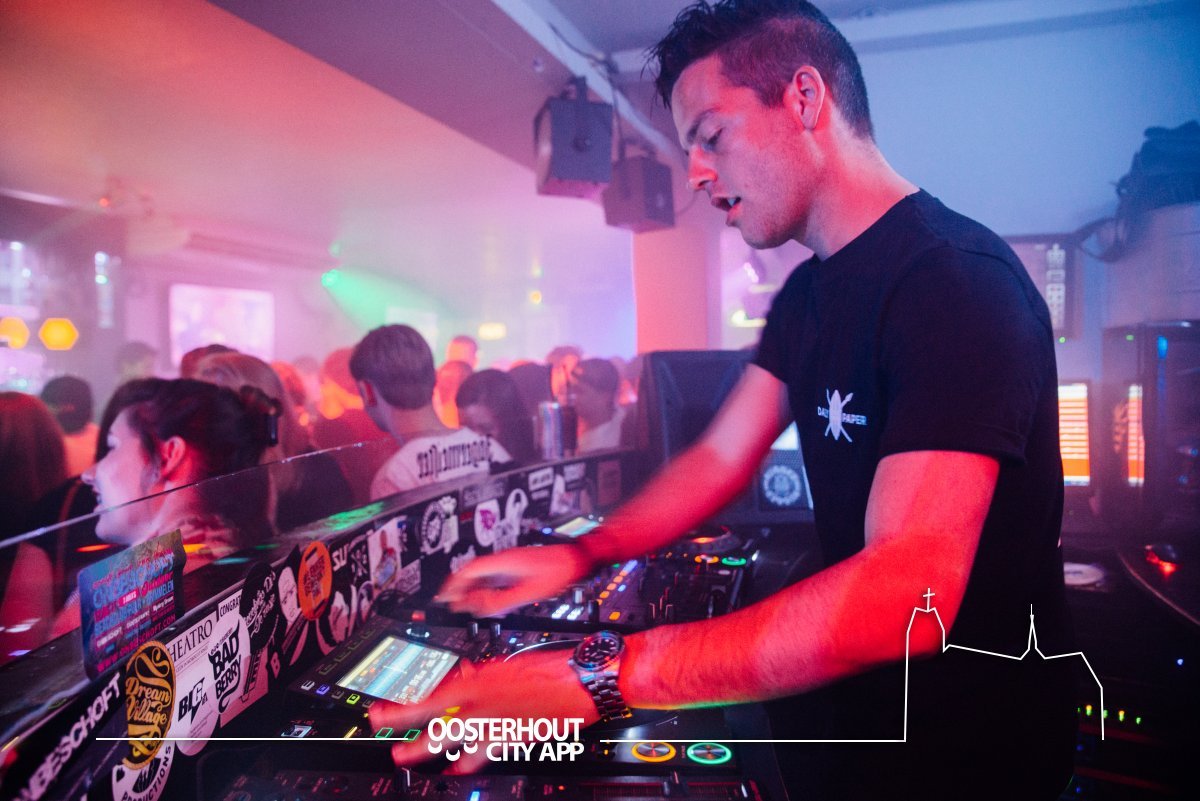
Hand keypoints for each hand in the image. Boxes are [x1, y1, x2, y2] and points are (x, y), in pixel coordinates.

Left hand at [368, 646, 597, 773]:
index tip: (379, 710)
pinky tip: (454, 771)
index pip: (429, 693)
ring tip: (403, 757)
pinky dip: (463, 764)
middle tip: (378, 728)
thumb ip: (482, 676)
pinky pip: (478, 755)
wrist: (580, 679)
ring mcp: (492, 722)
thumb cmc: (549, 669)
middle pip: (429, 715)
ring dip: (422, 749)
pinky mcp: (509, 737)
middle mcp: (479, 700)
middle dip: (400, 724)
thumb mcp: (508, 666)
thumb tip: (465, 679)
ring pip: (447, 738)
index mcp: (478, 679)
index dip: (400, 705)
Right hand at [435, 544, 589, 615]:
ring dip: (472, 590)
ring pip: (482, 576)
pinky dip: (485, 589)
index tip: (444, 595)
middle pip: (472, 573)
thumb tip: (481, 609)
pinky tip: (487, 601)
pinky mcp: (514, 568)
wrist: (574, 560)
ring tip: (466, 606)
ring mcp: (508, 563)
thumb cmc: (556, 572)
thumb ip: (503, 602)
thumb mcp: (528, 593)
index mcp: (503, 562)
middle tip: (451, 604)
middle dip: (459, 589)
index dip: (453, 583)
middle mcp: (502, 560)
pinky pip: (493, 578)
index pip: (469, 570)